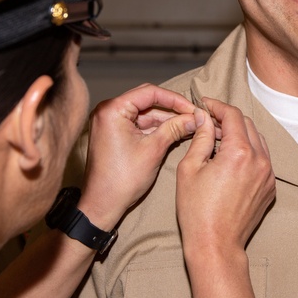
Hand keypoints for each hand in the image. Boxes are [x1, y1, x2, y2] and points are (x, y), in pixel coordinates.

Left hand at [79, 84, 198, 229]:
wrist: (102, 205)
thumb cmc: (121, 180)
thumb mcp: (154, 150)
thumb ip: (175, 129)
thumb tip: (195, 118)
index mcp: (112, 110)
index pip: (150, 92)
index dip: (175, 99)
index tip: (193, 108)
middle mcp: (108, 111)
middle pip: (147, 100)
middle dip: (172, 109)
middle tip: (193, 116)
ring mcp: (110, 122)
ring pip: (145, 113)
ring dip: (166, 119)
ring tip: (189, 125)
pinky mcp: (114, 133)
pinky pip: (139, 124)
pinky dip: (156, 128)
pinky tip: (174, 132)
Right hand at [176, 98, 275, 260]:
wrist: (216, 245)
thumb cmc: (197, 211)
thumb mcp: (190, 169)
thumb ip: (201, 137)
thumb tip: (204, 117)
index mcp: (239, 153)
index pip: (233, 115)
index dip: (217, 106)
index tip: (204, 105)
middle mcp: (259, 160)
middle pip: (247, 124)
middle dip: (228, 118)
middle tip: (208, 122)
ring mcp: (268, 175)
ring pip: (257, 140)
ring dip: (240, 134)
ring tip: (219, 139)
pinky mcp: (270, 187)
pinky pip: (262, 159)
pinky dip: (248, 151)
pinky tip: (230, 159)